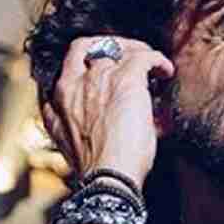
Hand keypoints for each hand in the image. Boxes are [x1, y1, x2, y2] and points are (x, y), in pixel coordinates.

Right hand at [42, 36, 175, 185]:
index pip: (67, 64)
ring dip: (136, 52)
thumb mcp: (64, 139)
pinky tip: (166, 71)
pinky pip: (143, 57)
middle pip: (87, 45)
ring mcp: (98, 78)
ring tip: (152, 64)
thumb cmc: (95, 168)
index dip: (89, 61)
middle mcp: (73, 83)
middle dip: (109, 46)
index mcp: (57, 99)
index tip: (107, 68)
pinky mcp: (125, 80)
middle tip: (128, 56)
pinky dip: (157, 60)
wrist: (107, 177)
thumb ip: (64, 119)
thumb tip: (84, 114)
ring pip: (117, 47)